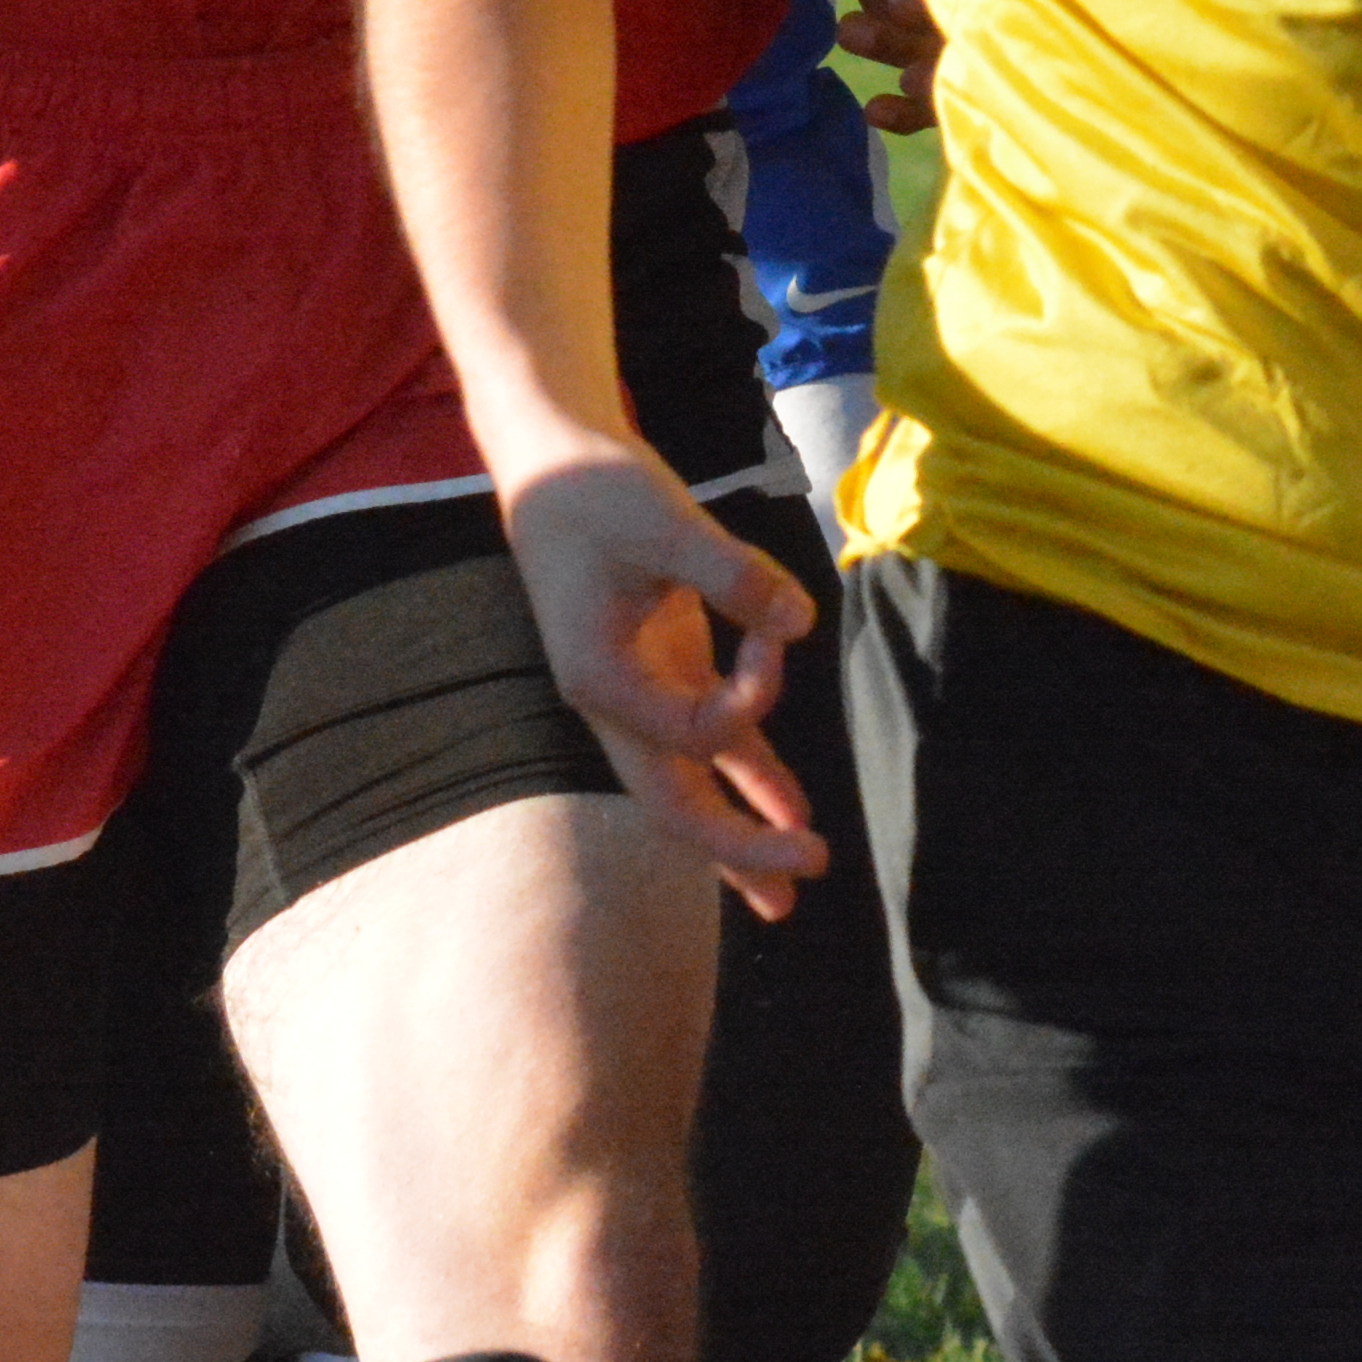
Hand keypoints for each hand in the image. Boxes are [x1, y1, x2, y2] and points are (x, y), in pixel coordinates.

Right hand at [496, 441, 824, 914]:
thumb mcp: (664, 520)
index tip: (771, 629)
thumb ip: (732, 571)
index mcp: (599, 680)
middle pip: (674, 803)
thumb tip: (799, 621)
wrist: (553, 462)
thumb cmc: (597, 490)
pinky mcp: (668, 671)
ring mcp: (640, 695)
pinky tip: (792, 811)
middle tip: (808, 872)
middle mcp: (613, 705)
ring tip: (792, 898)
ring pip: (690, 788)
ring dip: (741, 839)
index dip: (750, 696)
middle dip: (738, 847)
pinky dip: (750, 776)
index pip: (690, 733)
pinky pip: (710, 745)